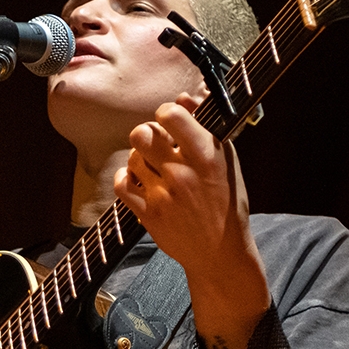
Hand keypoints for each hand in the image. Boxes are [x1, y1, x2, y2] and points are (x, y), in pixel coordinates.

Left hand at [113, 96, 270, 339]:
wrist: (219, 250)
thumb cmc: (226, 202)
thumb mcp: (226, 161)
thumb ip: (204, 127)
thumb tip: (184, 98)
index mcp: (206, 156)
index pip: (171, 115)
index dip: (166, 113)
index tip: (170, 121)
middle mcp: (182, 172)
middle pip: (143, 133)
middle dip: (148, 134)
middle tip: (157, 144)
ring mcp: (162, 194)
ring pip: (132, 156)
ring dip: (139, 157)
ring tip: (152, 165)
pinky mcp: (146, 213)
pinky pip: (122, 183)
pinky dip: (127, 177)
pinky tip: (139, 179)